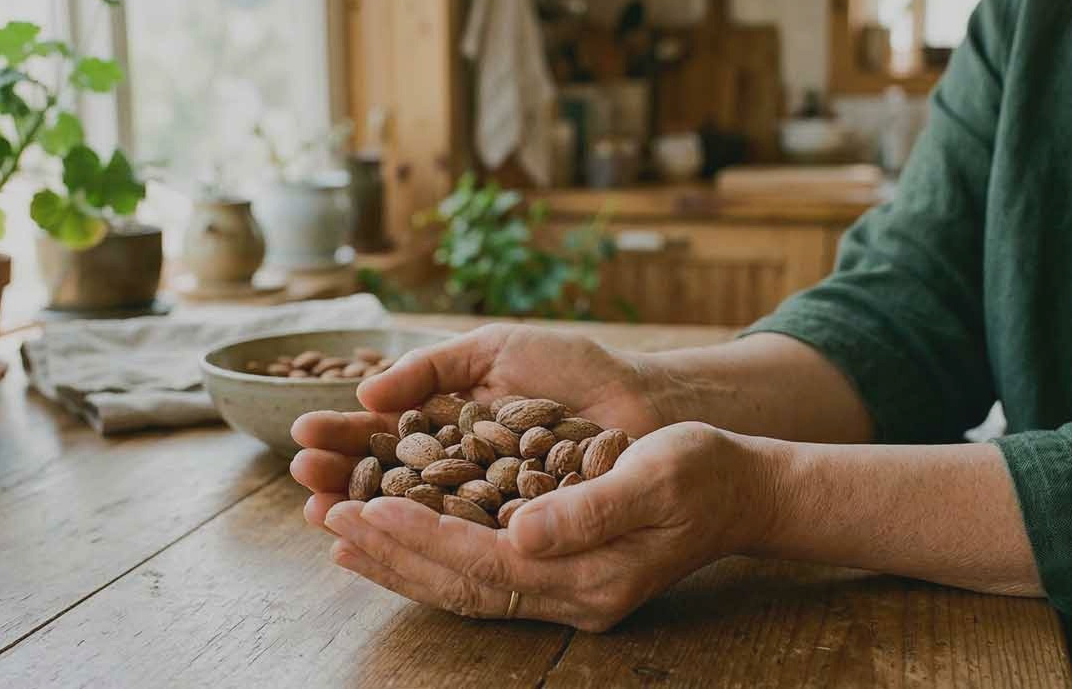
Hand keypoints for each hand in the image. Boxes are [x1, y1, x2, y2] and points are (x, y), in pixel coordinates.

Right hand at [289, 323, 668, 504]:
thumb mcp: (494, 351)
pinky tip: (388, 541)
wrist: (641, 399)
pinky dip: (427, 543)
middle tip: (303, 477)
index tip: (302, 434)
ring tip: (324, 512)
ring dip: (368, 514)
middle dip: (342, 477)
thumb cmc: (571, 368)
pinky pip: (466, 541)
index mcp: (449, 424)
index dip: (344, 435)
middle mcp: (459, 469)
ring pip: (416, 514)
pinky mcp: (517, 533)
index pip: (384, 434)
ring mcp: (486, 504)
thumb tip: (366, 391)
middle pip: (388, 478)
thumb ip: (432, 367)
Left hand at [312, 421, 779, 631]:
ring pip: (464, 587)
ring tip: (344, 535)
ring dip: (402, 561)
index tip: (367, 506)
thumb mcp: (657, 476)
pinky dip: (434, 559)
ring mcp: (566, 594)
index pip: (485, 563)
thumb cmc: (703, 473)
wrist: (740, 493)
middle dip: (394, 554)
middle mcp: (571, 597)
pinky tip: (400, 540)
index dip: (422, 537)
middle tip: (331, 520)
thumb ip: (591, 509)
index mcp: (590, 575)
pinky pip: (482, 577)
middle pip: (462, 584)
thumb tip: (522, 531)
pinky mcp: (560, 577)